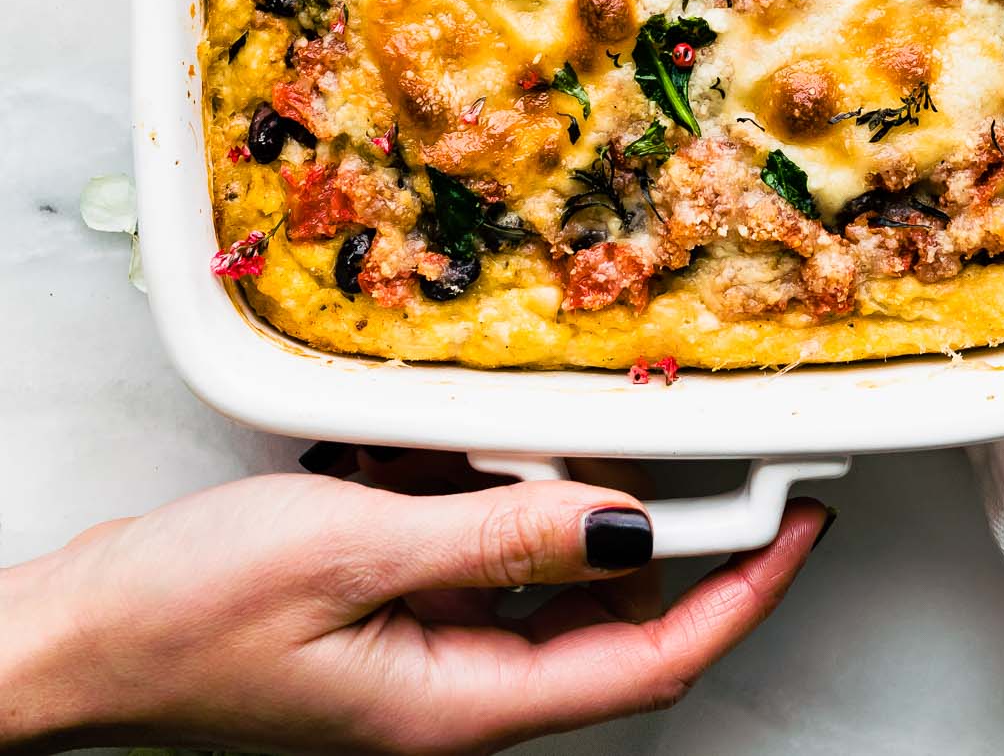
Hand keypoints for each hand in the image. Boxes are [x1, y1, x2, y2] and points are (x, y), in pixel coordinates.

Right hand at [1, 455, 827, 753]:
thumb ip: (497, 535)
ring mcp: (418, 648)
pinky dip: (468, 484)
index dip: (738, 594)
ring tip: (527, 428)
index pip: (649, 662)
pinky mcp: (380, 605)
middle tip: (694, 435)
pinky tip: (430, 445)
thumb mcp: (351, 553)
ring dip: (547, 492)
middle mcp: (455, 687)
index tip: (800, 523)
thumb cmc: (178, 619)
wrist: (67, 639)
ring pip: (538, 565)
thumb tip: (625, 521)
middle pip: (609, 613)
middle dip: (656, 524)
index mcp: (461, 706)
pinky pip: (465, 540)